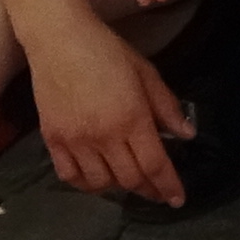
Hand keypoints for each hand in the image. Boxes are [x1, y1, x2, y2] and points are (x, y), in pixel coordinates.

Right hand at [28, 20, 194, 205]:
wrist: (59, 39)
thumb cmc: (107, 50)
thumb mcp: (146, 73)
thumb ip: (166, 106)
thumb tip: (187, 134)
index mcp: (132, 118)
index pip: (154, 164)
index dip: (168, 186)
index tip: (177, 199)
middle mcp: (104, 136)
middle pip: (130, 179)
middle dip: (148, 189)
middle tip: (157, 191)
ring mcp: (76, 141)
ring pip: (101, 183)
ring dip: (118, 187)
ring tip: (129, 181)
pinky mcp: (53, 140)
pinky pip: (70, 176)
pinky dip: (86, 184)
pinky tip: (97, 178)